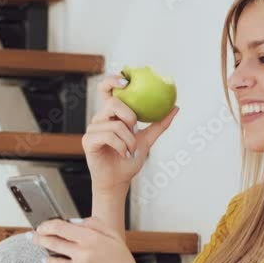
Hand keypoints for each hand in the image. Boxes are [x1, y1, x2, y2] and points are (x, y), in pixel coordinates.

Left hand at [31, 217, 150, 262]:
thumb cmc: (122, 262)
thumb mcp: (113, 236)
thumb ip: (94, 224)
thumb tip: (73, 221)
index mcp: (92, 239)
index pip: (60, 228)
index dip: (46, 226)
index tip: (40, 227)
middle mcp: (83, 254)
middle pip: (52, 243)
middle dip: (39, 239)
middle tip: (32, 237)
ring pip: (53, 262)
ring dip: (48, 259)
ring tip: (47, 259)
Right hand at [83, 74, 179, 193]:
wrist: (118, 181)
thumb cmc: (129, 161)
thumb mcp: (147, 140)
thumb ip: (159, 124)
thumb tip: (175, 107)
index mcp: (111, 115)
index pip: (106, 90)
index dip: (112, 81)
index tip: (126, 81)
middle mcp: (99, 119)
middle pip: (113, 103)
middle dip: (130, 117)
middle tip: (135, 131)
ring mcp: (92, 130)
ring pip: (115, 124)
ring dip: (129, 140)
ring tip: (131, 150)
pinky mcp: (88, 141)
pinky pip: (109, 136)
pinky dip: (121, 146)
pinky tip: (123, 154)